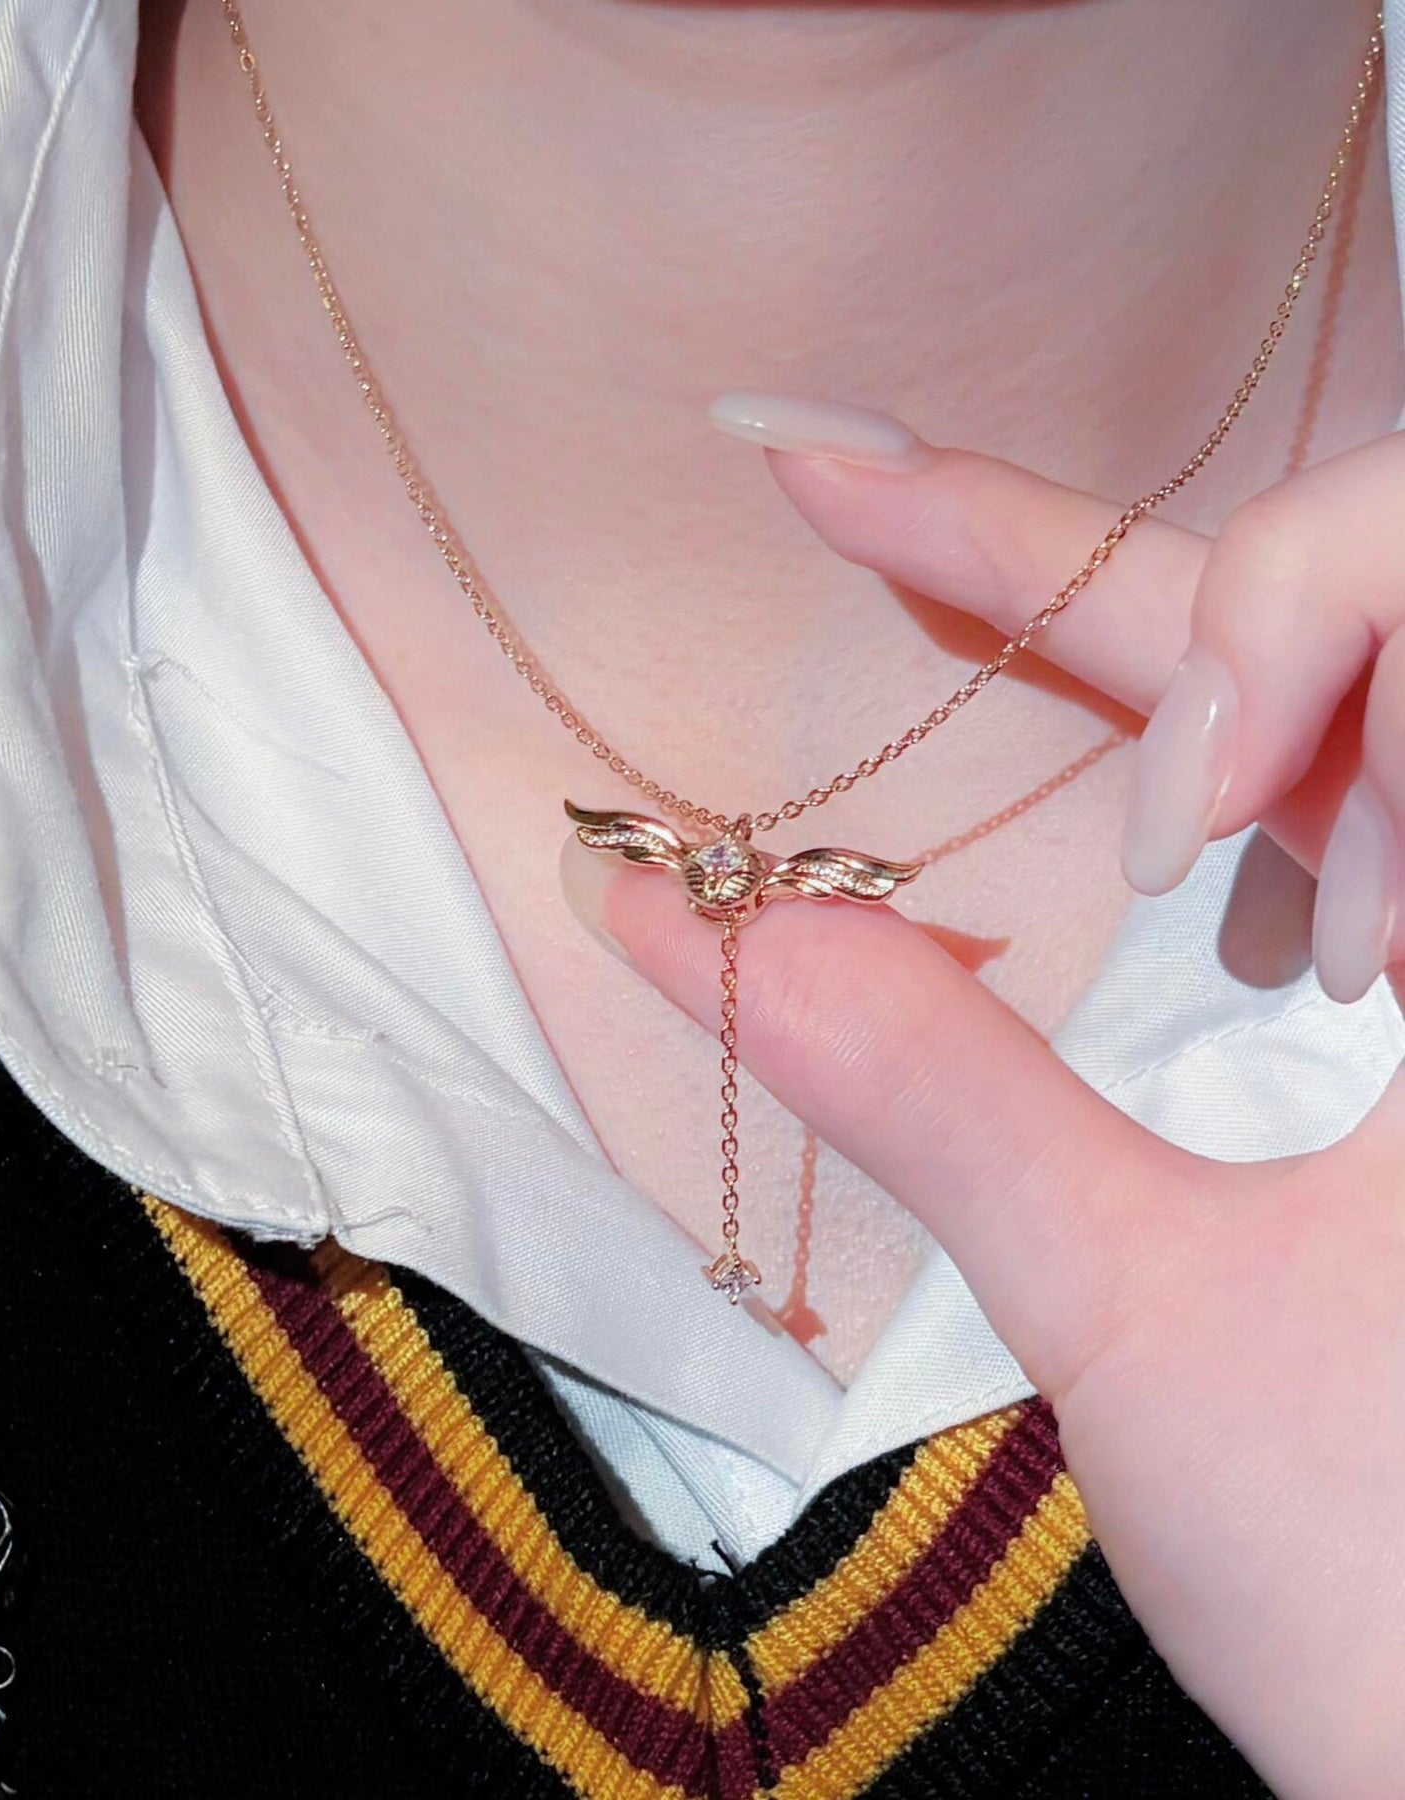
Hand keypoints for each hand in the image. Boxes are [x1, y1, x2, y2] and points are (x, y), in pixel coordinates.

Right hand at [562, 413, 1404, 1798]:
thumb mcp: (1142, 1327)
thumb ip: (924, 1094)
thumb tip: (690, 924)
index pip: (1324, 592)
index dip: (1058, 542)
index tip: (824, 495)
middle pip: (1343, 590)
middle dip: (1115, 580)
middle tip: (876, 547)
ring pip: (1363, 694)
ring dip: (1198, 676)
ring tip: (1086, 781)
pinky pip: (1378, 818)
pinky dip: (1253, 784)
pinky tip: (1195, 876)